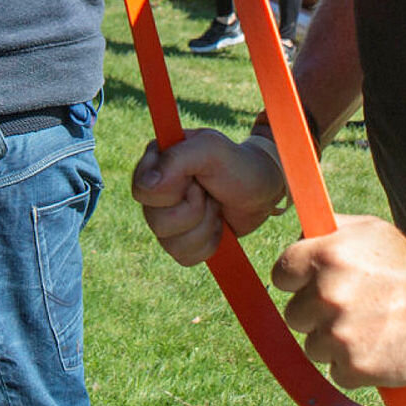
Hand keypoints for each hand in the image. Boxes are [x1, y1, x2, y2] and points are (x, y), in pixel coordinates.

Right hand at [131, 130, 286, 265]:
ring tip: (216, 206)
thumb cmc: (238, 164)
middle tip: (209, 192)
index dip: (172, 191)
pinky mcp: (180, 240)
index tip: (195, 180)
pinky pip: (183, 256)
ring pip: (169, 242)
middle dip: (194, 210)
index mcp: (156, 162)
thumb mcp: (211, 149)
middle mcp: (155, 191)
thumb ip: (177, 159)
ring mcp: (165, 218)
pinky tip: (217, 224)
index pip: (142, 189)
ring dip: (204, 225)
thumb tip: (147, 184)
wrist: (263, 190)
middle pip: (155, 221)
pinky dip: (208, 243)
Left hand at [272, 215, 405, 388]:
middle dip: (316, 313)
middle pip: (294, 315)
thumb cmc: (405, 264)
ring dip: (334, 342)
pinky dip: (353, 366)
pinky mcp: (356, 367)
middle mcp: (328, 294)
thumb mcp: (367, 230)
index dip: (297, 281)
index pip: (281, 274)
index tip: (312, 284)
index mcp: (326, 255)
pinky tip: (377, 347)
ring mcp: (340, 333)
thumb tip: (297, 236)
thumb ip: (326, 233)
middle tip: (350, 307)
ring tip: (367, 328)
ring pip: (313, 346)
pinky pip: (336, 371)